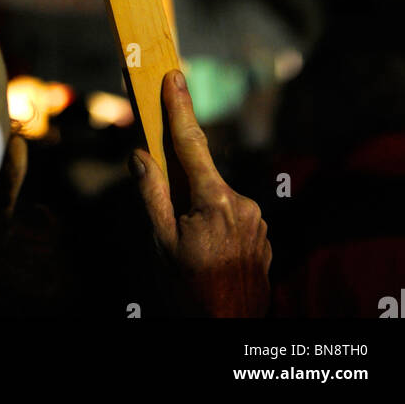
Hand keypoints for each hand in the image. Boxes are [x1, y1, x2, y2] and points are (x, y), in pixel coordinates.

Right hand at [133, 69, 271, 316]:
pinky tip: (207, 254)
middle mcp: (243, 203)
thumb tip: (140, 154)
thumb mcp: (162, 242)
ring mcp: (258, 220)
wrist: (232, 328)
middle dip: (182, 184)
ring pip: (216, 198)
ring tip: (191, 251)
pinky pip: (232, 217)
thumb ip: (152, 193)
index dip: (179, 107)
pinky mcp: (264, 235)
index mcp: (216, 200)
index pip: (191, 143)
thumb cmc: (192, 289)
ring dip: (199, 210)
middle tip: (172, 219)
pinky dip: (214, 224)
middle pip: (202, 175)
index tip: (173, 76)